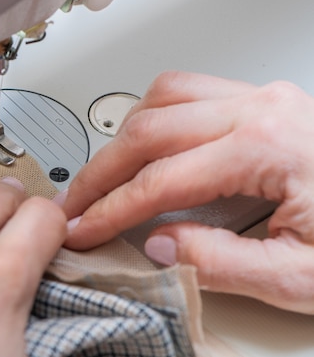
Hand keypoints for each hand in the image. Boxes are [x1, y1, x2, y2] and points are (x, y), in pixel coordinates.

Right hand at [62, 71, 313, 312]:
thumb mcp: (302, 278)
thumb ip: (219, 263)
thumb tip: (157, 245)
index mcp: (268, 147)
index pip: (161, 179)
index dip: (111, 209)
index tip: (83, 229)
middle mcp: (261, 108)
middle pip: (149, 129)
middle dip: (102, 171)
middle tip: (77, 203)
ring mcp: (262, 97)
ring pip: (163, 97)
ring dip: (124, 137)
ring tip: (103, 174)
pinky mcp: (263, 100)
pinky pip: (188, 90)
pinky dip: (153, 116)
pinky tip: (145, 143)